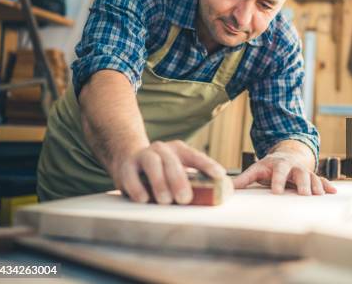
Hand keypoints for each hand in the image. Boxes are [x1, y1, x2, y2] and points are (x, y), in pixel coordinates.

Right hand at [111, 140, 226, 204]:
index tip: (220, 175)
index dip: (208, 165)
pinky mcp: (126, 167)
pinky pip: (131, 176)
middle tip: (185, 199)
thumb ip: (197, 179)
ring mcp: (143, 156)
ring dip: (159, 183)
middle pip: (172, 161)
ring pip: (152, 164)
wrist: (127, 157)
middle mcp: (161, 150)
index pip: (195, 156)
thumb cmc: (161, 169)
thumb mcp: (178, 169)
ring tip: (165, 201)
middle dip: (179, 181)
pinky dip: (138, 189)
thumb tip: (226, 191)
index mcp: (178, 150)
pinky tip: (144, 199)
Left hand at [233, 143, 336, 195]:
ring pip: (312, 177)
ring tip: (318, 196)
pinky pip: (321, 180)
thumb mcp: (256, 169)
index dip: (278, 181)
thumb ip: (243, 179)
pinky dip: (327, 185)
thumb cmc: (269, 165)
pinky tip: (333, 192)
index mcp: (279, 165)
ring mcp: (304, 171)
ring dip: (316, 186)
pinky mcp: (312, 177)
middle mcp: (294, 167)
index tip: (276, 192)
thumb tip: (226, 188)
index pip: (278, 172)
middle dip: (302, 183)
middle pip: (299, 174)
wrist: (287, 154)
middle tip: (303, 194)